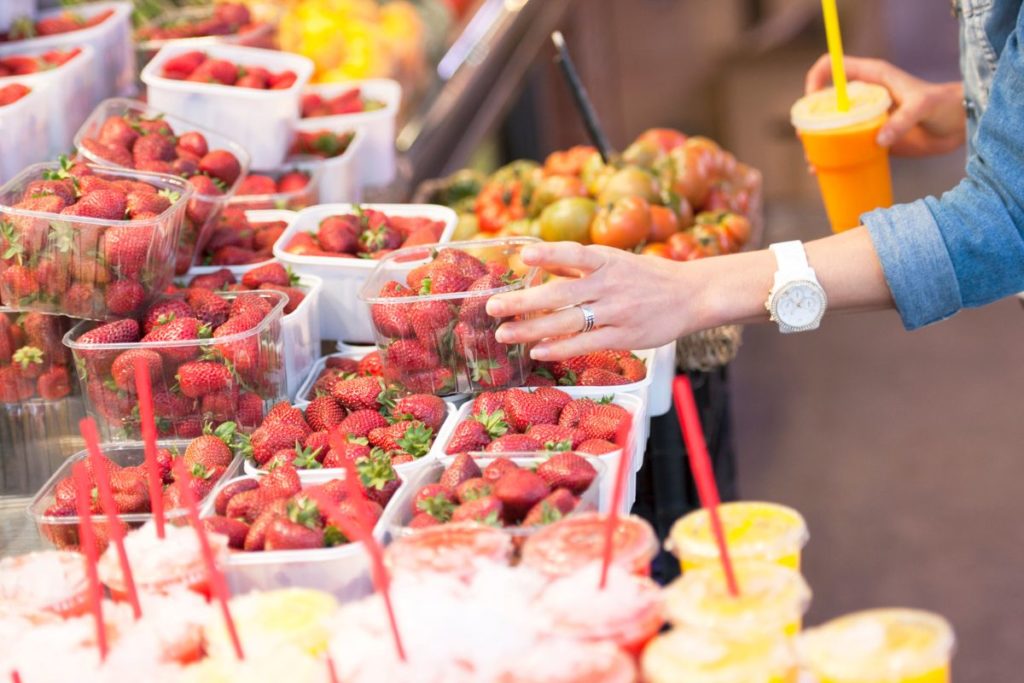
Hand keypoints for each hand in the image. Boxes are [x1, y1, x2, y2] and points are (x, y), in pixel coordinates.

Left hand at [485, 242, 701, 360]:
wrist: (691, 295)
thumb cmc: (647, 276)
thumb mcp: (614, 261)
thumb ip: (577, 265)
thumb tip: (538, 260)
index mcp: (607, 260)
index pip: (574, 254)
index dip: (549, 254)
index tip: (523, 254)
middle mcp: (610, 285)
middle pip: (560, 294)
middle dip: (523, 302)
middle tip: (492, 307)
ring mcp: (617, 312)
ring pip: (568, 322)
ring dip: (532, 329)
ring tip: (505, 334)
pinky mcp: (625, 336)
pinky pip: (587, 343)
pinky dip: (560, 348)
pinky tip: (538, 351)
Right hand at [805, 55, 964, 156]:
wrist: (960, 126)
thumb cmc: (945, 106)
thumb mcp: (923, 107)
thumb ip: (902, 120)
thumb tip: (878, 140)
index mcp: (872, 77)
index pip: (833, 67)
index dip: (816, 79)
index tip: (812, 101)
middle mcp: (865, 96)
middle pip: (826, 101)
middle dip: (811, 119)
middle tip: (807, 140)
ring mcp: (867, 118)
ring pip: (832, 126)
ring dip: (818, 142)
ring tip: (813, 162)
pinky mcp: (872, 138)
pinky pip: (846, 146)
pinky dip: (834, 158)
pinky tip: (824, 171)